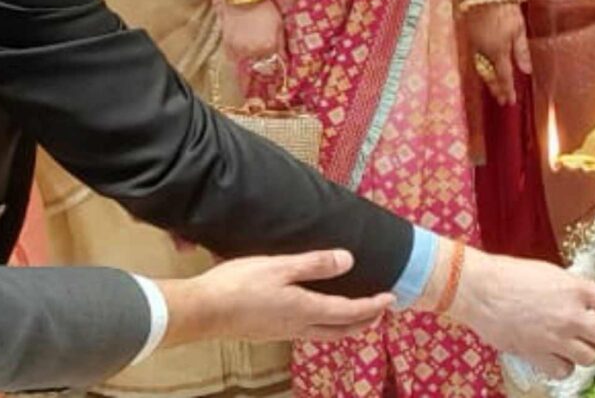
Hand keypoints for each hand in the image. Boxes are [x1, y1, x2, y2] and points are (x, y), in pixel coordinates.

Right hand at [157, 249, 392, 347]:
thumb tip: (349, 261)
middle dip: (365, 321)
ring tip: (356, 315)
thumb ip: (315, 264)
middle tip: (381, 310)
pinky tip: (317, 316)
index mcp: (305, 309)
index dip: (373, 306)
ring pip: (325, 333)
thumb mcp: (279, 266)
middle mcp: (299, 326)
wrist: (203, 311)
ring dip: (346, 325)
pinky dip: (325, 325)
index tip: (391, 298)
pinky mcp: (269, 332)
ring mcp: (283, 332)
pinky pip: (308, 332)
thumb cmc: (239, 284)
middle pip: (341, 330)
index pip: (349, 311)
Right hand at [220, 0, 283, 92]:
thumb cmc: (266, 8)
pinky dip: (237, 64)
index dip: (273, 77)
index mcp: (267, 47)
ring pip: (241, 69)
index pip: (271, 69)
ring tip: (248, 85)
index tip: (274, 86)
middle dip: (258, 81)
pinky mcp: (226, 44)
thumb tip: (283, 62)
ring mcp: (237, 49)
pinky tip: (241, 66)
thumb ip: (281, 46)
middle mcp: (251, 51)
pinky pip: (232, 60)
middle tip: (258, 90)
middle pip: (255, 73)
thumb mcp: (279, 26)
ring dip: (246, 76)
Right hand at [449, 246, 594, 377]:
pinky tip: (555, 357)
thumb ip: (573, 290)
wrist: (481, 290)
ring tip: (574, 346)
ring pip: (589, 358)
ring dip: (585, 353)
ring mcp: (555, 337)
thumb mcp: (551, 273)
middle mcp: (571, 315)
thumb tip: (589, 303)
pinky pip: (563, 371)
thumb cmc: (511, 276)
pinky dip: (562, 367)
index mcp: (577, 289)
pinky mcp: (538, 354)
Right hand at [464, 0, 529, 106]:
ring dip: (487, 78)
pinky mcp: (469, 35)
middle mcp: (483, 51)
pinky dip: (481, 66)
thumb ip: (521, 51)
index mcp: (497, 51)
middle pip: (489, 74)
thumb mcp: (518, 30)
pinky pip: (475, 57)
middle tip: (501, 99)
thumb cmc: (505, 9)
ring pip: (480, 66)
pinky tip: (485, 67)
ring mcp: (474, 43)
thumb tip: (526, 71)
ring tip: (494, 87)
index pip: (503, 76)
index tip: (510, 102)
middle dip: (495, 88)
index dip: (507, 90)